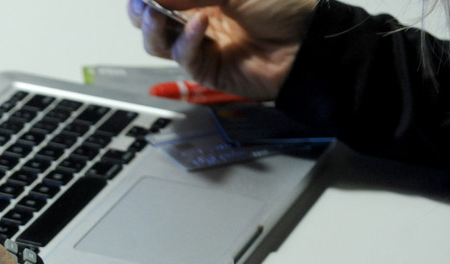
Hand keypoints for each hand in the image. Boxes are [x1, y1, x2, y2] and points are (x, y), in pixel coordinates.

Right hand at [128, 0, 317, 100]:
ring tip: (156, 14)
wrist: (308, 43)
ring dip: (153, 28)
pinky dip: (186, 41)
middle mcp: (196, 18)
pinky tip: (200, 24)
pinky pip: (183, 57)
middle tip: (142, 4)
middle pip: (150, 18)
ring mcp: (200, 45)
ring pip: (157, 42)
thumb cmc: (282, 7)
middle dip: (141, 10)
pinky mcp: (206, 70)